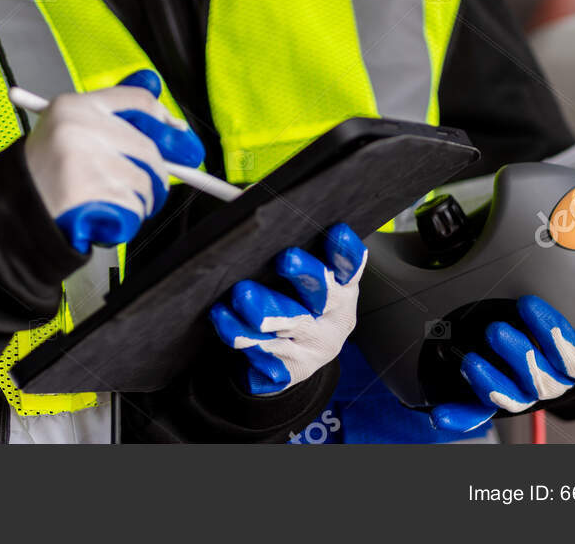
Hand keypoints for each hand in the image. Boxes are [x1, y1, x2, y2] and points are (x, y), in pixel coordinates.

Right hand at [23, 70, 202, 252]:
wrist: (12, 208)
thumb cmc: (45, 172)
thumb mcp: (70, 133)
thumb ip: (116, 123)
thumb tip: (171, 124)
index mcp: (74, 105)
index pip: (138, 100)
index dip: (163, 120)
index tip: (177, 136)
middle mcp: (80, 127)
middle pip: (149, 147)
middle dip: (156, 172)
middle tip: (148, 185)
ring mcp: (85, 159)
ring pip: (146, 180)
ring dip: (140, 199)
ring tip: (112, 200)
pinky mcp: (91, 192)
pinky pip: (135, 206)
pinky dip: (128, 217)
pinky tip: (104, 214)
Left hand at [209, 223, 367, 395]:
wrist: (293, 353)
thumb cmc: (295, 297)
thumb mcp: (303, 273)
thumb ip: (288, 242)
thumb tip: (259, 202)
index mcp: (344, 287)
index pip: (350, 267)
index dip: (344, 250)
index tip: (335, 230)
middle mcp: (335, 319)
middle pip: (324, 297)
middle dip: (305, 276)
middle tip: (286, 259)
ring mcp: (314, 349)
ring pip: (289, 327)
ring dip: (265, 311)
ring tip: (242, 294)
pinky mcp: (290, 371)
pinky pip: (264, 356)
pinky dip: (241, 335)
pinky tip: (224, 318)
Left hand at [428, 284, 574, 434]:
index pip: (570, 359)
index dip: (553, 336)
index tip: (529, 305)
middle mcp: (551, 381)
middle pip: (538, 380)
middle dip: (517, 355)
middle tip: (496, 330)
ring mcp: (522, 388)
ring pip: (511, 396)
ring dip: (491, 383)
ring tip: (471, 362)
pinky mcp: (497, 391)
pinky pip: (480, 410)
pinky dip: (461, 415)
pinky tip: (441, 416)